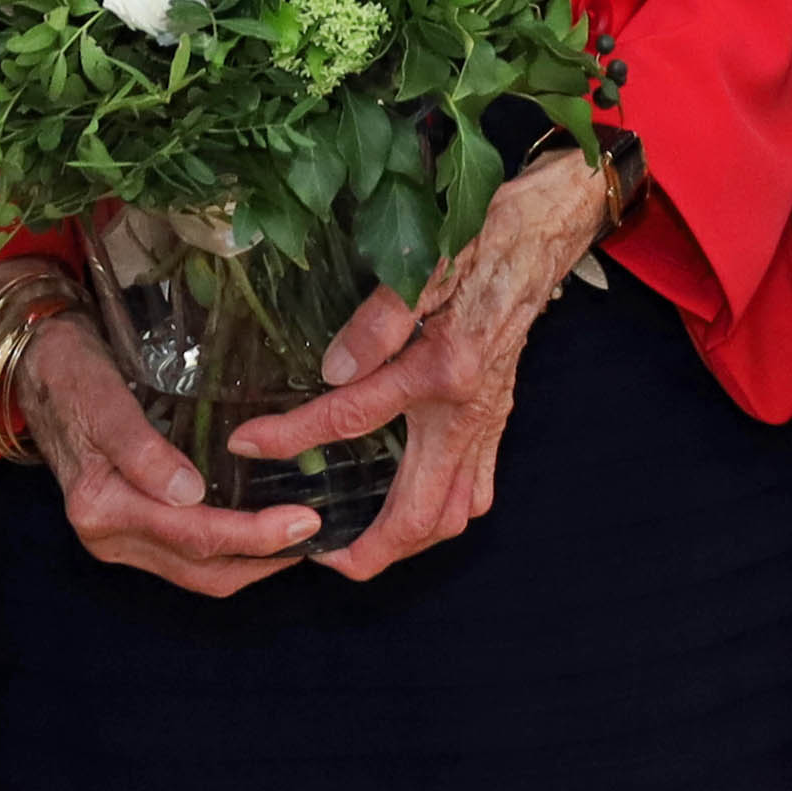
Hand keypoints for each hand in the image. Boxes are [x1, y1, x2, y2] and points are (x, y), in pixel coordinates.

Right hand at [13, 314, 323, 596]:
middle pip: (201, 567)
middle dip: (262, 556)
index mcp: (100, 507)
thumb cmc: (71, 373)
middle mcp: (107, 536)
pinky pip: (186, 556)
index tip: (305, 520)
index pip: (192, 536)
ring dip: (250, 561)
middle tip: (315, 532)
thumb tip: (188, 493)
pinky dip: (228, 550)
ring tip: (297, 538)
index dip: (254, 535)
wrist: (36, 364)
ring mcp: (117, 539)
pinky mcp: (128, 529)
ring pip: (197, 572)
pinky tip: (259, 528)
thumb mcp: (102, 397)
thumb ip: (140, 446)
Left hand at [233, 146, 619, 580]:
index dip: (293, 436)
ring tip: (362, 541)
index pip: (352, 417)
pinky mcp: (498, 416)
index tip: (248, 445)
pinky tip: (411, 502)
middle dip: (371, 549)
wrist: (542, 232)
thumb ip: (377, 322)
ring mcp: (489, 420)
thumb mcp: (422, 262)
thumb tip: (333, 372)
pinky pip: (477, 488)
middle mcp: (470, 410)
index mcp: (443, 370)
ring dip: (410, 539)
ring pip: (456, 513)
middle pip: (421, 514)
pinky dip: (443, 512)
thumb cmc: (482, 237)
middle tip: (322, 557)